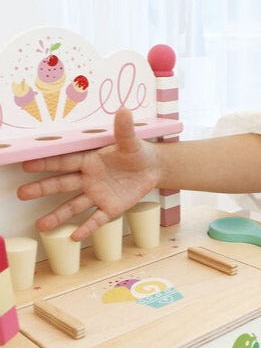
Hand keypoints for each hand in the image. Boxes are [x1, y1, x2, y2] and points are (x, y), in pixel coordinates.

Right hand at [17, 108, 158, 240]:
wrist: (153, 168)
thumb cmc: (137, 152)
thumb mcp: (131, 142)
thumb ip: (124, 129)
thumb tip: (124, 110)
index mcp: (90, 161)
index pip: (65, 162)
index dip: (47, 164)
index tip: (27, 164)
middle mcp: (89, 179)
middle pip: (62, 184)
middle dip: (42, 189)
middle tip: (21, 193)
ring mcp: (98, 195)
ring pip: (74, 206)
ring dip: (58, 215)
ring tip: (41, 226)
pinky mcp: (111, 208)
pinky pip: (97, 219)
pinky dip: (87, 227)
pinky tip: (74, 237)